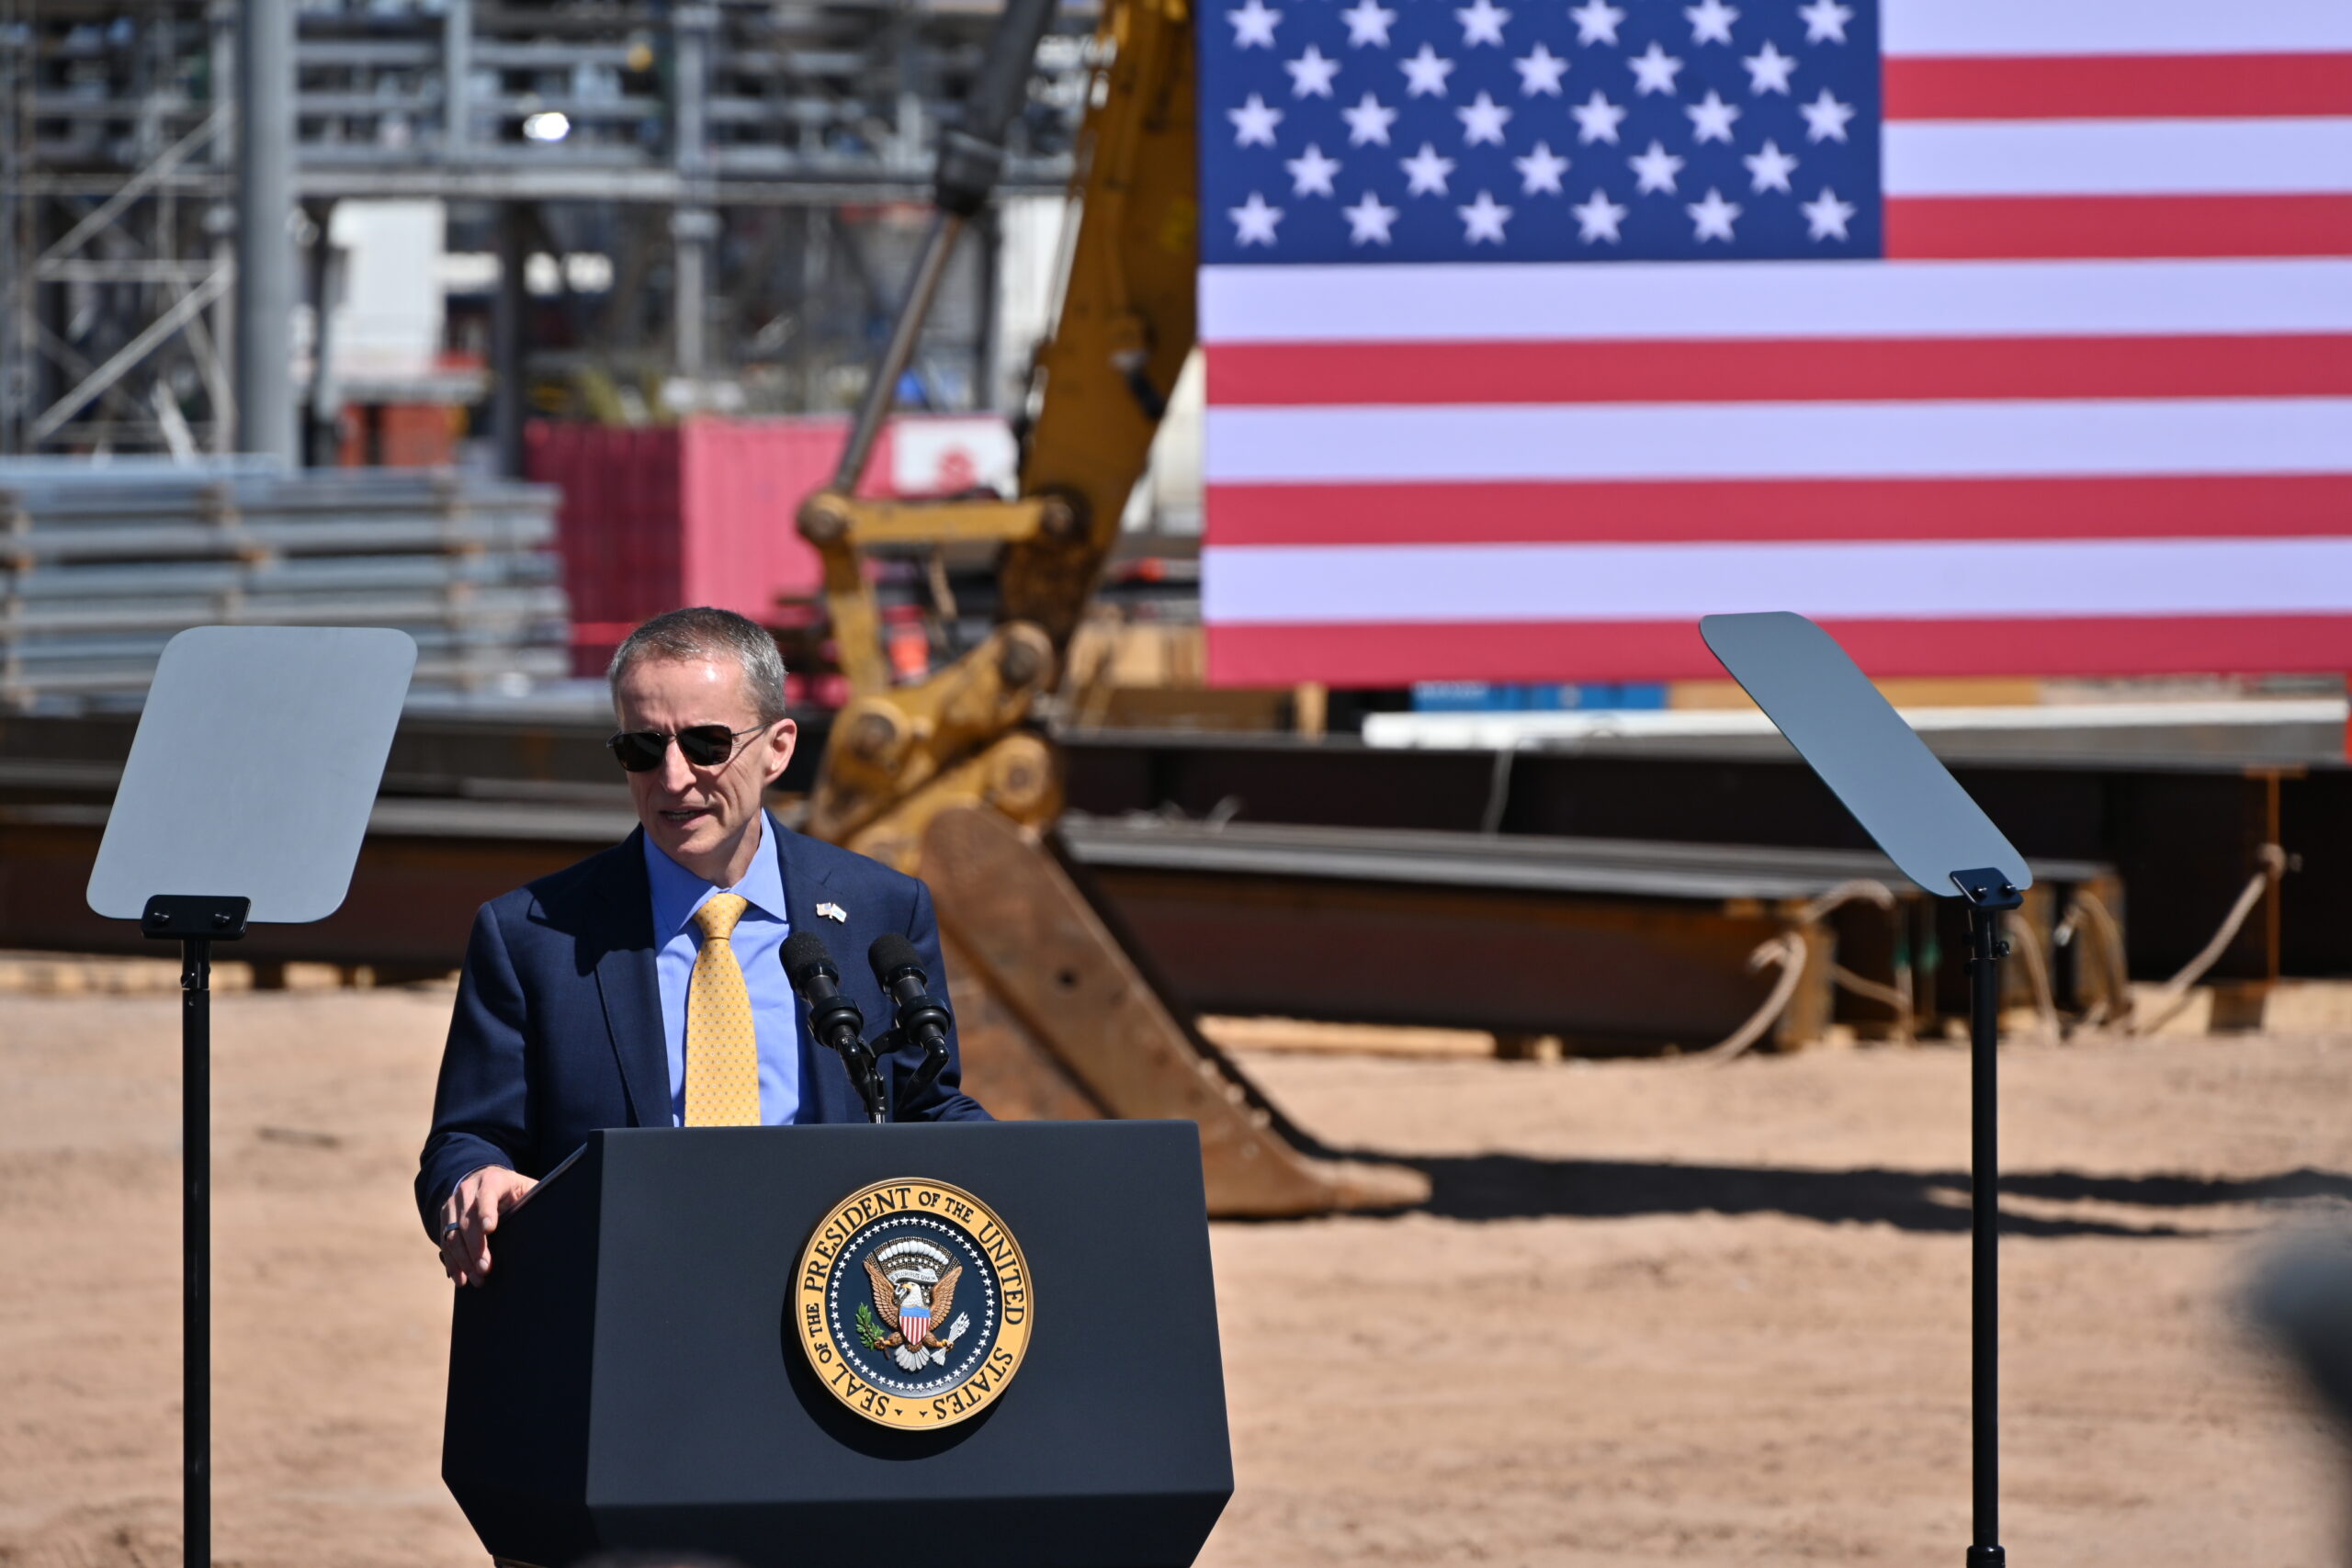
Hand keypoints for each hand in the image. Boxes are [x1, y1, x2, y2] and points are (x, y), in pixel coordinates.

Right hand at [437, 1166, 537, 1286]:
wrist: (483, 1179)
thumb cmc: (513, 1189)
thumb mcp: (526, 1187)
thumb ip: (536, 1198)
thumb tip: (558, 1217)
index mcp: (492, 1180)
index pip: (487, 1195)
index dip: (487, 1212)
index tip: (490, 1230)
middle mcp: (468, 1190)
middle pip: (467, 1221)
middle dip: (476, 1248)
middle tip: (486, 1269)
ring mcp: (453, 1205)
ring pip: (453, 1235)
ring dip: (463, 1260)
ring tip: (477, 1279)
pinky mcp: (445, 1219)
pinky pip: (444, 1243)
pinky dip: (452, 1263)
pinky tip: (461, 1278)